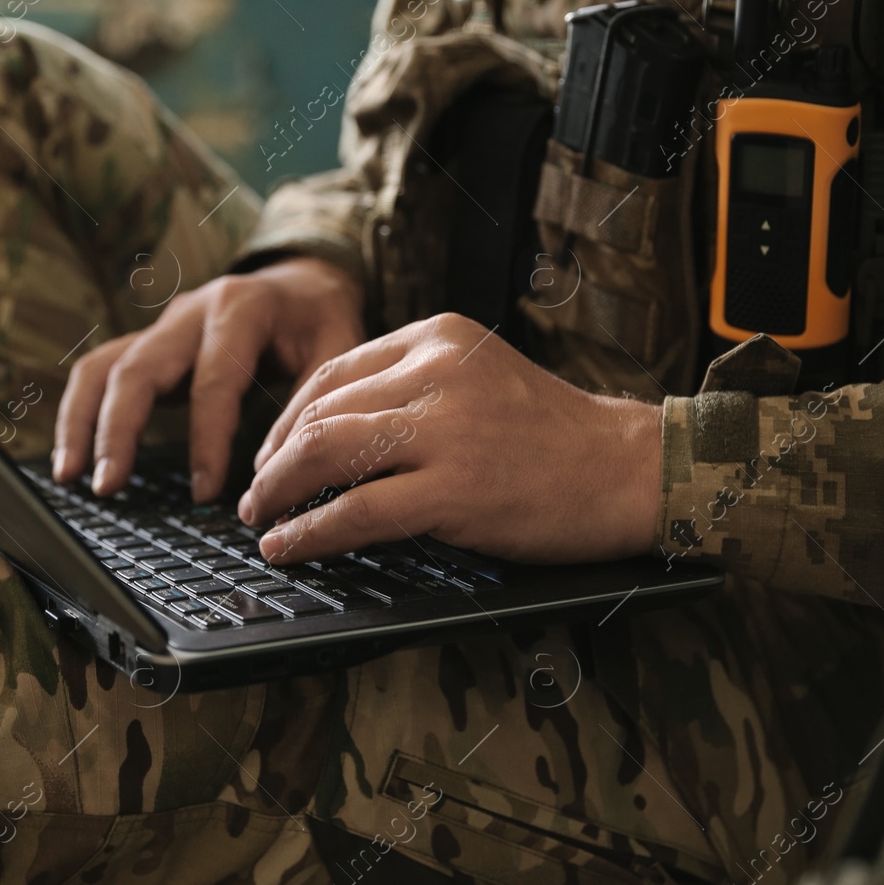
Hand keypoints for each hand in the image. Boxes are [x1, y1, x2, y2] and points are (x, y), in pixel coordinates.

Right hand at [53, 256, 363, 500]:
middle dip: (118, 429)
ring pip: (103, 367)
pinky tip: (72, 456)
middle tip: (107, 485)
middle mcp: (190, 312)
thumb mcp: (338, 347)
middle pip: (138, 368)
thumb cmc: (320, 318)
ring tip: (70, 476)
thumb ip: (309, 402)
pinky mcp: (148, 343)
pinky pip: (99, 371)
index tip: (206, 492)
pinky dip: (79, 412)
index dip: (207, 440)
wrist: (302, 278)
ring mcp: (162, 326)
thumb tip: (269, 470)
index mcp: (241, 309)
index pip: (213, 382)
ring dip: (81, 422)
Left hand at [238, 313, 662, 564]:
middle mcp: (436, 372)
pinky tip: (288, 547)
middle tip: (255, 492)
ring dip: (278, 492)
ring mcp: (445, 431)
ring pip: (325, 455)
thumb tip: (330, 430)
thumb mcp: (480, 378)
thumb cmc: (556, 434)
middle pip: (319, 412)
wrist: (628, 469)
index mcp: (438, 337)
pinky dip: (310, 533)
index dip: (286, 418)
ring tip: (261, 519)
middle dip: (272, 458)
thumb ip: (413, 388)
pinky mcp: (455, 491)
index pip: (332, 372)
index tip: (271, 451)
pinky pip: (356, 512)